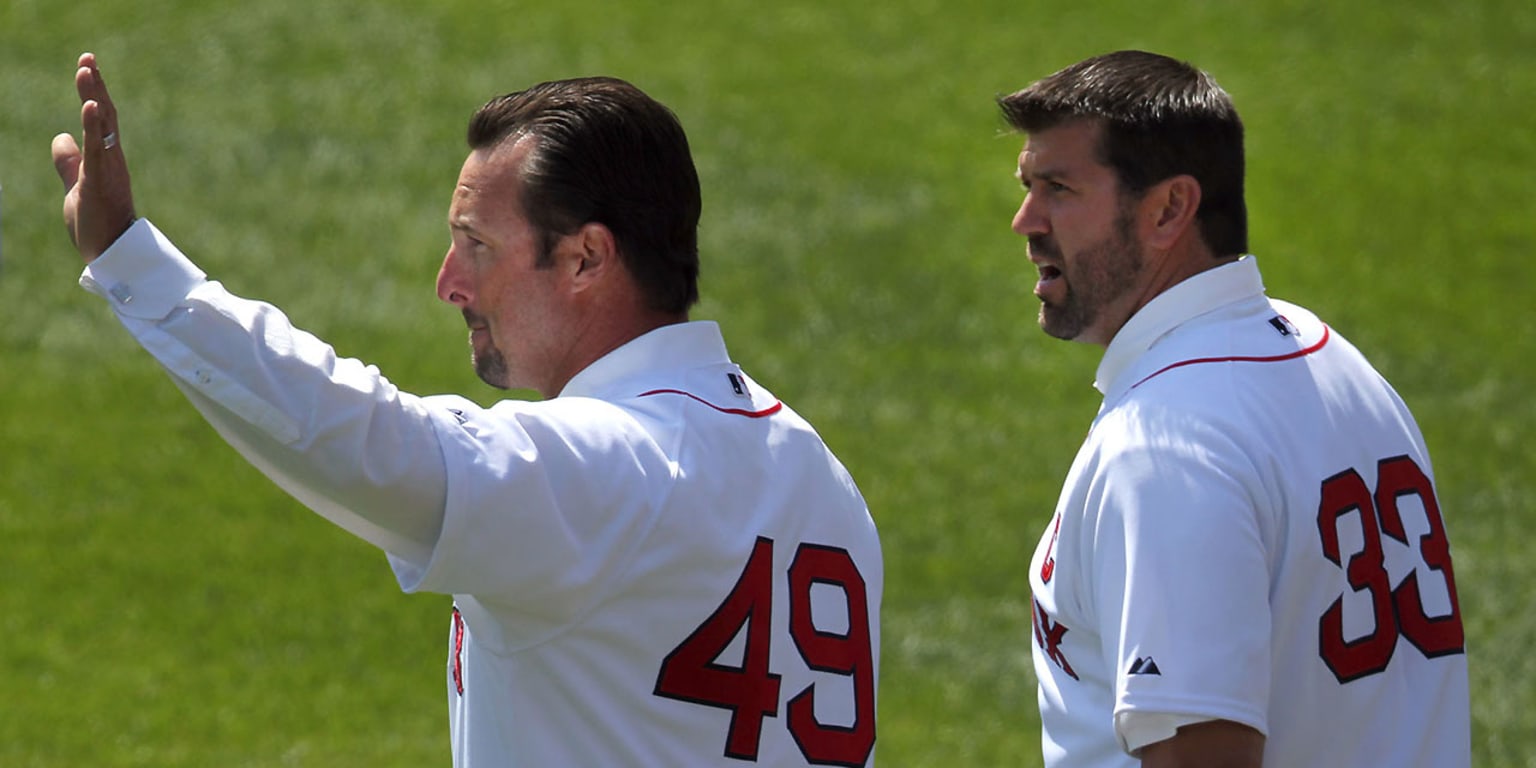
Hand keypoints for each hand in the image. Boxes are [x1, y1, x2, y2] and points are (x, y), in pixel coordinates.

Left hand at [52, 52, 136, 262]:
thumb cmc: (97, 225)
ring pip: (102, 127)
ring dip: (94, 97)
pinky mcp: (101, 181)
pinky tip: (90, 105)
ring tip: (87, 71)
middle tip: (87, 58)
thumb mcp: (76, 187)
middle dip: (95, 86)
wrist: (112, 256)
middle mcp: (111, 160)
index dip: (94, 92)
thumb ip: (68, 162)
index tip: (87, 66)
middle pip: (104, 115)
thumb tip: (60, 137)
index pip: (100, 120)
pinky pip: (97, 149)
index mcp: (106, 160)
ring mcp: (108, 170)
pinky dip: (94, 125)